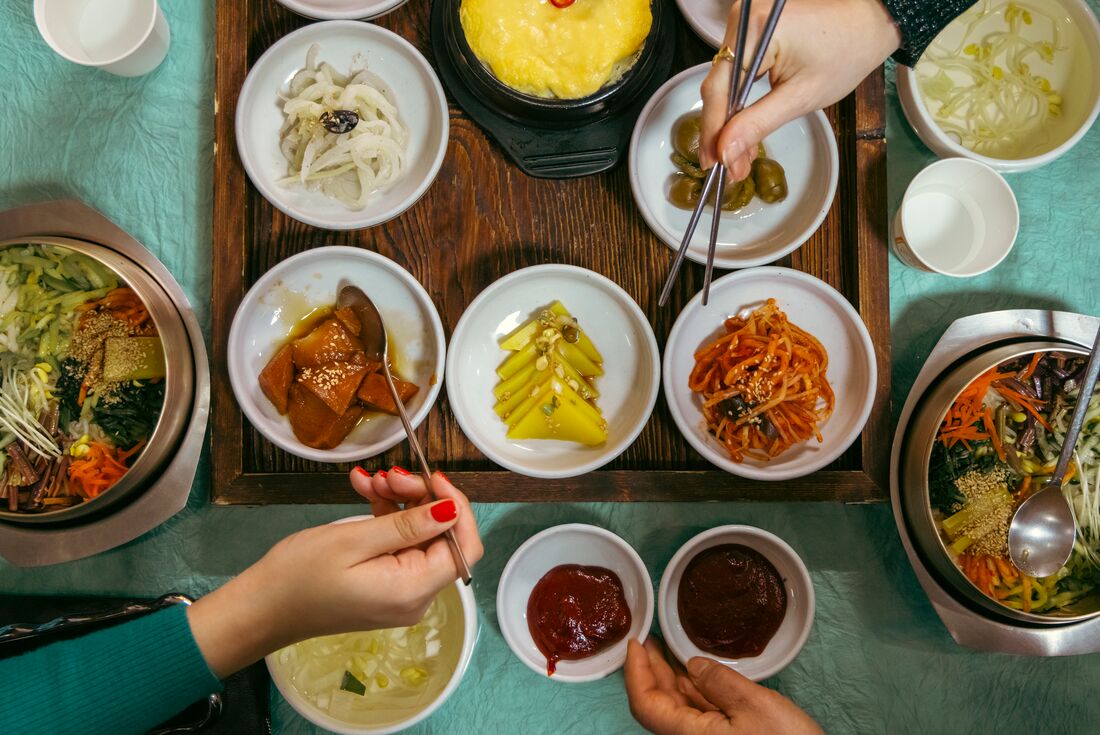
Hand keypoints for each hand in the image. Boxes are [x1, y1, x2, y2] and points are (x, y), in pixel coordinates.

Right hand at [188, 468, 482, 677]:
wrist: (261, 609)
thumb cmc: (298, 577)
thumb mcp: (354, 541)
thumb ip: (408, 525)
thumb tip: (451, 511)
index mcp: (413, 590)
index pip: (465, 546)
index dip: (457, 507)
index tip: (433, 478)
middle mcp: (415, 596)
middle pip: (440, 536)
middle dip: (419, 497)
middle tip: (389, 473)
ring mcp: (400, 592)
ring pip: (417, 534)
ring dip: (398, 501)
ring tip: (370, 480)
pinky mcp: (384, 584)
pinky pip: (397, 544)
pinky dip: (384, 516)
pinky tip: (363, 492)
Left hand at [624, 638, 822, 734]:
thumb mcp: (755, 706)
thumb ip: (719, 682)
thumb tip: (692, 665)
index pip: (645, 704)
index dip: (634, 672)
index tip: (635, 643)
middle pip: (657, 703)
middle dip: (649, 669)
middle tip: (648, 638)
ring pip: (677, 706)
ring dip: (669, 677)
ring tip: (665, 648)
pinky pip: (697, 711)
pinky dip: (691, 688)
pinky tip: (694, 670)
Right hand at [699, 0, 900, 177]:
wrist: (868, 24)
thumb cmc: (846, 53)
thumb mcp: (801, 97)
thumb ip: (758, 124)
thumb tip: (725, 151)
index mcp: (754, 30)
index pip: (718, 88)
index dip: (713, 130)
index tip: (715, 164)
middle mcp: (742, 20)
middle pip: (718, 85)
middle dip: (723, 130)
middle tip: (730, 167)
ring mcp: (744, 23)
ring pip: (724, 82)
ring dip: (730, 119)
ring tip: (739, 154)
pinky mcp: (750, 31)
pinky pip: (735, 72)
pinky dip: (739, 101)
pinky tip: (744, 126)